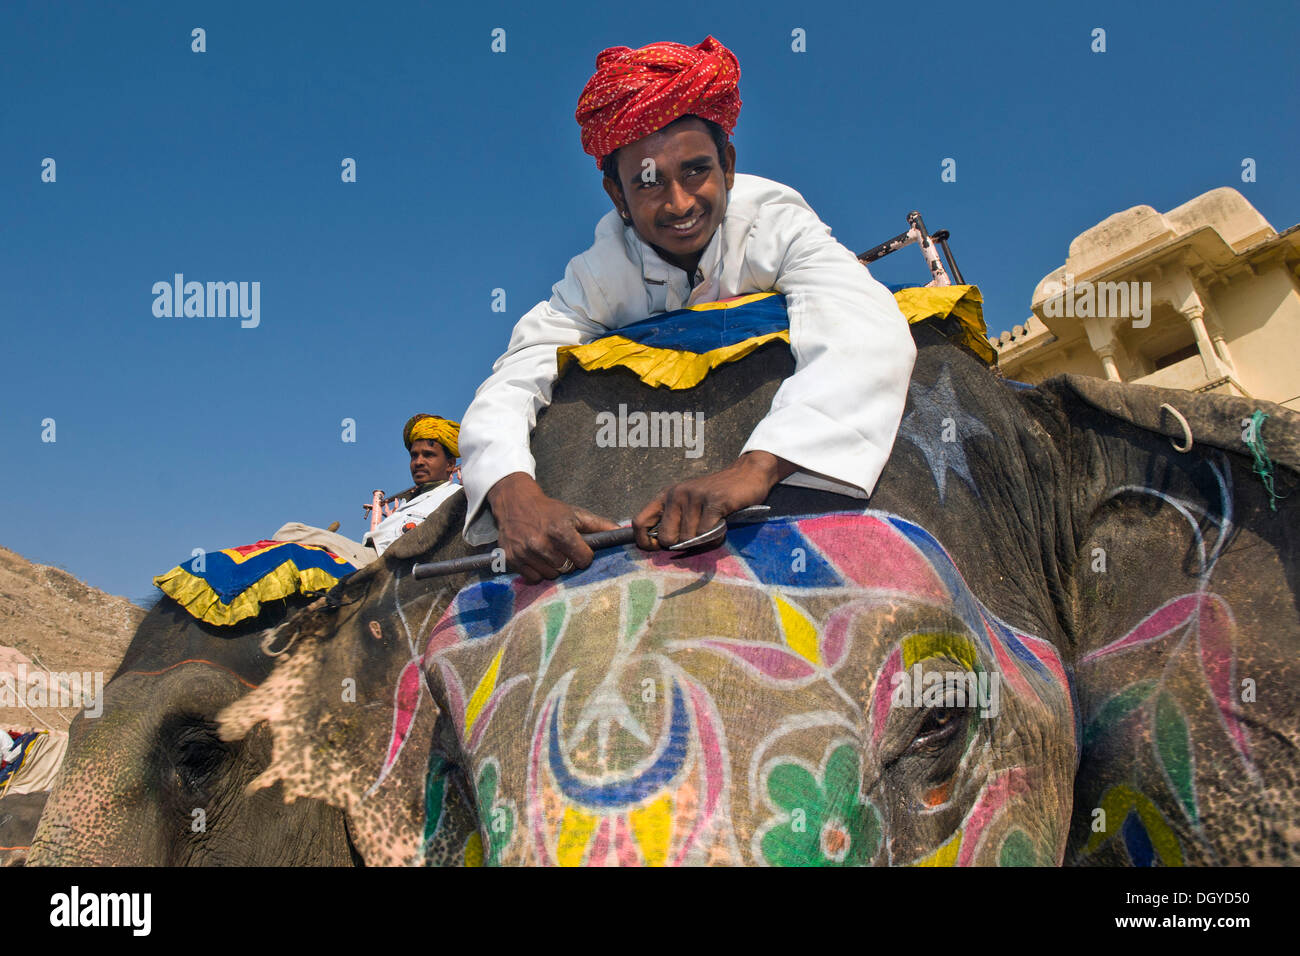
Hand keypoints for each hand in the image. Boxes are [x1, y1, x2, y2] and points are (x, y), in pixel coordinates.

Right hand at [487, 473, 620, 582]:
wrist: (515, 502)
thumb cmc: (549, 510)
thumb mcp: (575, 513)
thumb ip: (599, 525)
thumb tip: (622, 533)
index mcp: (560, 531)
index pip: (583, 559)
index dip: (584, 555)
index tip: (579, 548)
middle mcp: (541, 543)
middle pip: (567, 569)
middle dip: (568, 561)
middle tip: (561, 549)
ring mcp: (525, 552)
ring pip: (550, 576)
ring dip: (552, 567)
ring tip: (548, 552)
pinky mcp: (512, 559)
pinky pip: (533, 578)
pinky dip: (537, 571)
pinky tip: (536, 557)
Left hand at [633, 451, 796, 549]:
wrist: (747, 475)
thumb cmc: (715, 496)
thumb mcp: (688, 504)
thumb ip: (674, 520)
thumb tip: (660, 547)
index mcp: (666, 495)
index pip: (640, 522)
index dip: (646, 542)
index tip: (659, 548)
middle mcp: (676, 494)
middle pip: (667, 538)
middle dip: (682, 543)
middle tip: (697, 534)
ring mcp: (695, 496)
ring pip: (689, 538)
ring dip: (703, 539)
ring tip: (713, 525)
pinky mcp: (714, 501)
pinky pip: (707, 533)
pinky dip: (716, 536)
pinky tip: (722, 524)